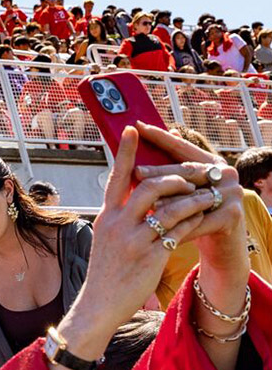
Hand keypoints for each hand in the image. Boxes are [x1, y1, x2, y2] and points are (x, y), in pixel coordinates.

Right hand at [64, 125, 216, 355]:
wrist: (98, 306)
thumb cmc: (104, 273)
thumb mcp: (105, 239)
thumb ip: (120, 216)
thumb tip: (135, 195)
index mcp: (107, 216)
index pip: (117, 177)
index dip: (126, 152)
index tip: (134, 128)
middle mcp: (119, 224)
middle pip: (151, 186)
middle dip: (177, 178)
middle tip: (192, 177)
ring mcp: (135, 240)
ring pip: (171, 207)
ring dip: (194, 199)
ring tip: (207, 197)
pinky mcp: (151, 256)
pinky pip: (180, 231)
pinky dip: (194, 222)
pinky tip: (202, 221)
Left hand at [132, 121, 248, 289]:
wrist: (220, 243)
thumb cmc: (195, 214)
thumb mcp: (183, 192)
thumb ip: (169, 171)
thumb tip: (142, 151)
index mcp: (211, 162)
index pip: (182, 148)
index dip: (160, 138)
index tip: (138, 126)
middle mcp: (226, 173)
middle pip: (186, 172)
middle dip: (160, 172)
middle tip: (137, 171)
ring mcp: (232, 193)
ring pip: (191, 198)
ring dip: (167, 203)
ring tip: (145, 205)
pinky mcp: (231, 216)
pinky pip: (197, 222)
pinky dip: (177, 228)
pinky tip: (159, 233)